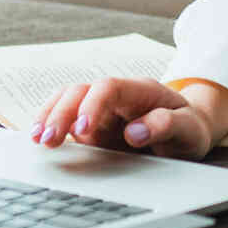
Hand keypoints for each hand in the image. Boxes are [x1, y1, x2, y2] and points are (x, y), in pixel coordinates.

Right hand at [32, 77, 213, 160]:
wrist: (187, 130)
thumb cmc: (188, 127)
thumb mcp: (189, 129)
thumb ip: (167, 126)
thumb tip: (135, 132)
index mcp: (140, 90)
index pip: (109, 88)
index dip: (92, 106)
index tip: (82, 129)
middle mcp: (116, 96)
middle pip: (81, 91)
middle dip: (61, 113)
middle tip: (49, 140)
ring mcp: (101, 109)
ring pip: (67, 100)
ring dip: (50, 116)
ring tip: (37, 139)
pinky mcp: (93, 125)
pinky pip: (66, 119)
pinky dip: (51, 125)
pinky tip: (38, 139)